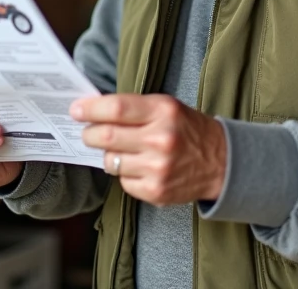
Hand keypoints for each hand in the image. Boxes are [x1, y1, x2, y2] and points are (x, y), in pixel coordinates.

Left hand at [72, 94, 226, 206]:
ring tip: (120, 149)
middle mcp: (161, 139)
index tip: (76, 109)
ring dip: (107, 154)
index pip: (116, 109)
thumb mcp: (167, 107)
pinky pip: (123, 181)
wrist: (222, 162)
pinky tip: (137, 166)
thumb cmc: (187, 129)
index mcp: (164, 111)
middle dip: (89, 133)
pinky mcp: (156, 191)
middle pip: (106, 137)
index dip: (90, 109)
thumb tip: (92, 110)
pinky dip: (124, 173)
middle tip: (86, 131)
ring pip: (110, 161)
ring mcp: (158, 168)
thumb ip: (134, 107)